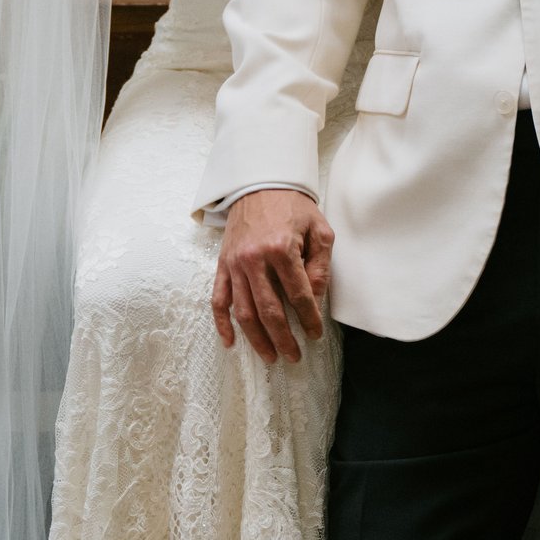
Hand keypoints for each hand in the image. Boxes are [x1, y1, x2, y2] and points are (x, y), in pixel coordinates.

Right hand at [210, 189, 334, 363]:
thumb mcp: (318, 229)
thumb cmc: (293, 207)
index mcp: (282, 249)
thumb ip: (320, 265)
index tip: (315, 335)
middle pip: (269, 310)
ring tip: (270, 356)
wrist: (259, 183)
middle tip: (293, 356)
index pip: (299, 295)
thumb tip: (316, 299)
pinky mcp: (222, 265)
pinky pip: (218, 299)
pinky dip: (222, 323)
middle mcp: (255, 259)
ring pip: (244, 311)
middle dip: (283, 338)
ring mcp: (235, 264)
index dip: (309, 319)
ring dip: (256, 338)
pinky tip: (230, 343)